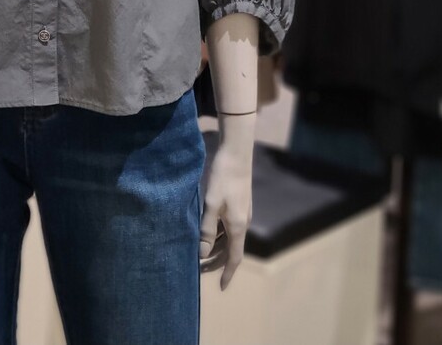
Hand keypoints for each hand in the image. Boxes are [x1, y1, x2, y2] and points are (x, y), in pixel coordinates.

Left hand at [199, 113, 254, 289]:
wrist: (236, 153)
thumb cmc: (222, 178)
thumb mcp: (211, 204)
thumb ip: (206, 229)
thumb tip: (202, 253)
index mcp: (237, 226)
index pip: (234, 258)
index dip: (227, 273)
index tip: (222, 288)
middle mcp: (242, 222)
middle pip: (231, 250)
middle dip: (217, 262)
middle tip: (200, 270)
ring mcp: (241, 213)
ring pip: (228, 238)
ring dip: (216, 248)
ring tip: (199, 254)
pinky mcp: (238, 204)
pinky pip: (228, 227)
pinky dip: (218, 235)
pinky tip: (206, 232)